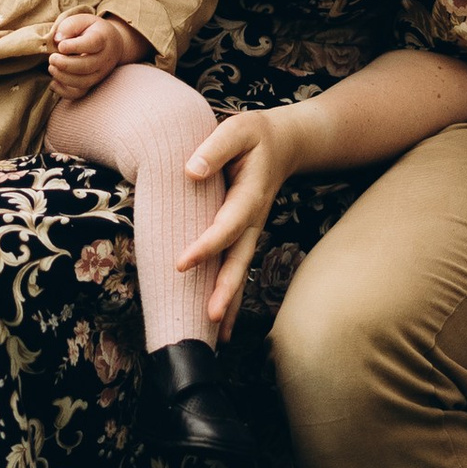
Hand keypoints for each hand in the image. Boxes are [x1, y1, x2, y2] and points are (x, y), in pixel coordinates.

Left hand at [50, 10, 147, 96]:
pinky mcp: (92, 84)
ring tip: (52, 67)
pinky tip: (53, 82)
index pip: (92, 44)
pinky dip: (64, 92)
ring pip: (83, 82)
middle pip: (86, 66)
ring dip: (63, 77)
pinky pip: (79, 94)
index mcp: (103, 39)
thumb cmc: (92, 30)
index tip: (60, 46)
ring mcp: (99, 74)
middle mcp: (104, 59)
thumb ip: (70, 26)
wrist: (111, 44)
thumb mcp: (83, 20)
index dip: (74, 46)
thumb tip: (57, 40)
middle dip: (65, 64)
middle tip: (52, 58)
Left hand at [176, 105, 312, 335]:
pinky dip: (232, 298)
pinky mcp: (245, 236)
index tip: (182, 263)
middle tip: (210, 317)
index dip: (207, 246)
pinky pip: (238, 269)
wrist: (284, 143)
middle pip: (240, 259)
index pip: (228, 225)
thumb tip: (191, 171)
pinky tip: (223, 326)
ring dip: (230, 302)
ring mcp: (252, 230)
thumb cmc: (255, 136)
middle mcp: (254, 219)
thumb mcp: (238, 130)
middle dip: (226, 289)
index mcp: (250, 195)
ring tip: (217, 336)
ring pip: (241, 271)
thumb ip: (215, 148)